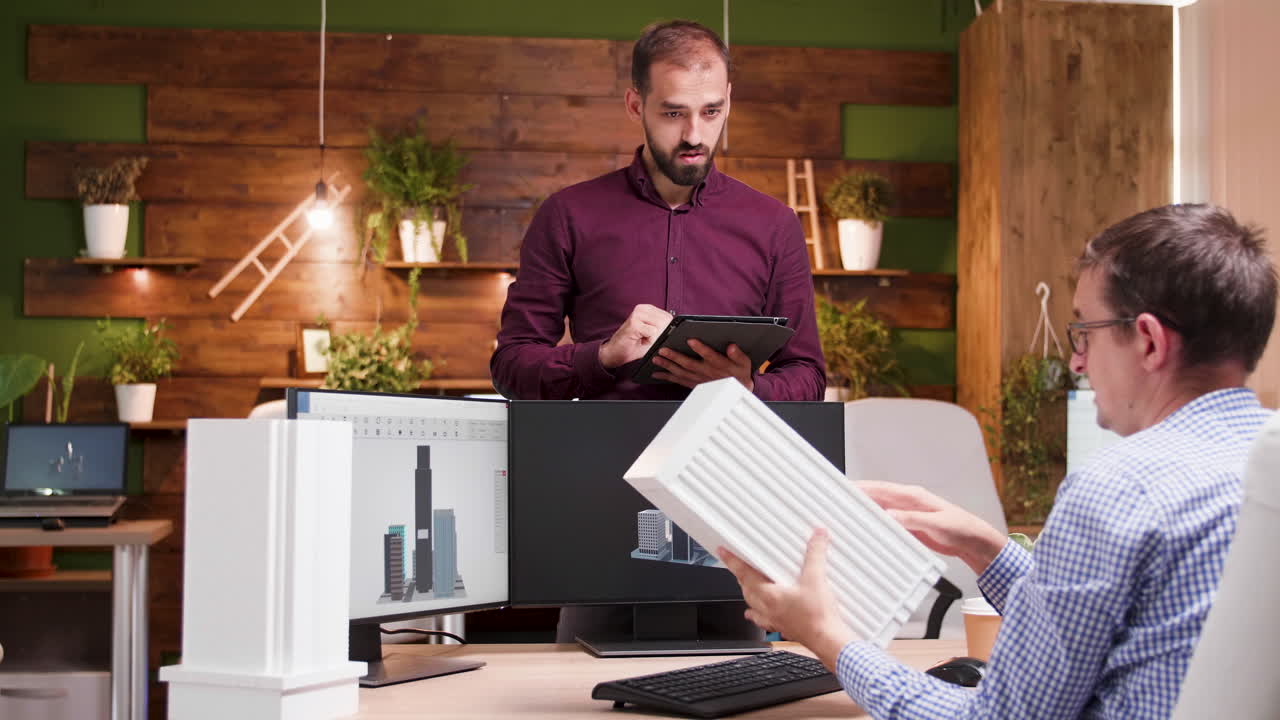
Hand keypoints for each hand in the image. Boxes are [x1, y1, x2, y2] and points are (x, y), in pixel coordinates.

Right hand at [598, 304, 672, 368]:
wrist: (614, 353)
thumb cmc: (635, 345)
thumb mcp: (654, 336)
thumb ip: (665, 330)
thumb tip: (680, 330)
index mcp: (649, 309)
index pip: (669, 317)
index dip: (666, 331)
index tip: (653, 336)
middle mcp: (643, 308)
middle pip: (667, 321)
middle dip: (660, 335)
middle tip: (646, 339)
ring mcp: (637, 314)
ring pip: (661, 326)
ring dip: (654, 338)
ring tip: (642, 339)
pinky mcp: (634, 323)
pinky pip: (653, 332)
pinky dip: (648, 341)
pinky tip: (639, 341)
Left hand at [652, 339, 754, 391]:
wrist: (737, 391)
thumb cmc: (739, 374)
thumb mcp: (744, 363)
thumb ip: (738, 355)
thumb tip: (732, 347)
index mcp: (719, 365)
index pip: (710, 356)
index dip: (701, 349)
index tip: (691, 341)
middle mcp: (707, 372)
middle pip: (689, 364)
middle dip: (675, 357)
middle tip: (663, 350)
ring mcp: (698, 379)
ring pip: (681, 372)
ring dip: (667, 366)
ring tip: (656, 359)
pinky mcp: (693, 384)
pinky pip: (678, 381)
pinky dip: (667, 377)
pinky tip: (657, 373)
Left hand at [719, 530, 853, 669]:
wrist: (827, 641)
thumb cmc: (818, 617)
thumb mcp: (817, 579)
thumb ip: (815, 554)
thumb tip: (817, 537)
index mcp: (769, 595)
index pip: (744, 574)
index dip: (732, 561)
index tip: (723, 553)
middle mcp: (767, 608)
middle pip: (746, 590)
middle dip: (741, 576)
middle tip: (738, 565)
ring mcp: (774, 619)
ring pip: (753, 605)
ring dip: (749, 593)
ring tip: (748, 585)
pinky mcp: (783, 627)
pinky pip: (764, 620)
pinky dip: (758, 615)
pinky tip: (759, 615)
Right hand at [858, 481, 1007, 574]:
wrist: (973, 541)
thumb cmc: (961, 528)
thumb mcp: (937, 524)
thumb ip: (913, 519)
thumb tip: (891, 515)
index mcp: (914, 495)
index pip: (881, 488)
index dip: (862, 487)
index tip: (846, 488)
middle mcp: (908, 502)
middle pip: (876, 497)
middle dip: (857, 497)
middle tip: (838, 500)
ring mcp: (907, 514)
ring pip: (879, 509)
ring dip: (865, 511)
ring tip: (846, 514)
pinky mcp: (908, 526)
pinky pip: (886, 522)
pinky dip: (875, 524)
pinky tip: (866, 529)